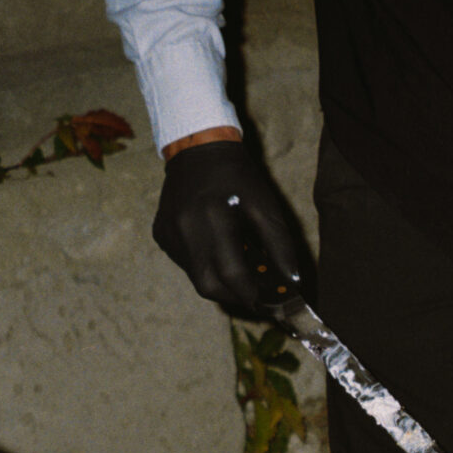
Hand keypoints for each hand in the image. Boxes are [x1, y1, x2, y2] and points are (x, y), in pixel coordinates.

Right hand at [153, 132, 306, 309]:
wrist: (197, 149)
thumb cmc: (237, 176)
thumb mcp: (265, 205)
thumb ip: (280, 245)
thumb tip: (291, 282)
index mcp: (213, 219)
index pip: (231, 274)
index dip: (252, 295)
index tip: (268, 303)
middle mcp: (185, 230)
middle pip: (208, 285)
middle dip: (233, 296)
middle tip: (253, 293)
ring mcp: (168, 234)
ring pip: (195, 277)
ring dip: (218, 280)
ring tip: (236, 265)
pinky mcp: (161, 235)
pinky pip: (185, 263)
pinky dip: (203, 265)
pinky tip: (214, 248)